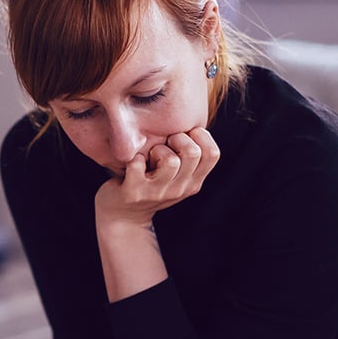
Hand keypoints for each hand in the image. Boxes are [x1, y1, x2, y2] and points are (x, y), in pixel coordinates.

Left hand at [94, 127, 220, 229]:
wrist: (123, 216)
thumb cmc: (151, 184)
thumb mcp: (177, 176)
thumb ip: (188, 157)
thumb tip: (193, 122)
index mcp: (194, 182)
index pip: (213, 153)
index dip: (201, 136)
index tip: (185, 136)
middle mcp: (180, 189)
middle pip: (193, 152)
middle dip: (178, 138)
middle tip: (165, 144)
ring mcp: (157, 193)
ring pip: (170, 160)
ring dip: (157, 150)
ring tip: (150, 156)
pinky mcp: (134, 193)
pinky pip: (137, 165)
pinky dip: (133, 158)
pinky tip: (133, 163)